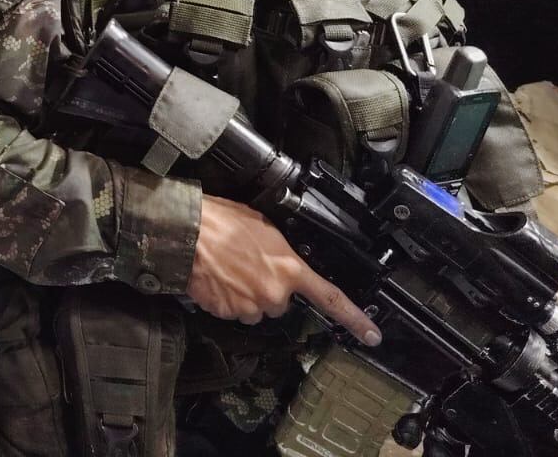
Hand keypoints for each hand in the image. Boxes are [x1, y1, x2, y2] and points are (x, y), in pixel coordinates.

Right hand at [186, 194, 381, 346]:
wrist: (186, 232)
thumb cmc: (221, 221)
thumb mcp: (263, 226)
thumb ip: (280, 251)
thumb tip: (281, 261)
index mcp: (289, 269)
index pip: (330, 298)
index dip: (354, 319)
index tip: (371, 335)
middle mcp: (273, 293)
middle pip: (279, 302)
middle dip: (267, 288)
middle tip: (247, 265)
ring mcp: (249, 306)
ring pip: (254, 309)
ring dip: (245, 294)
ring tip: (227, 268)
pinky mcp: (226, 312)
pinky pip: (231, 311)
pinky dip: (225, 298)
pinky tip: (216, 278)